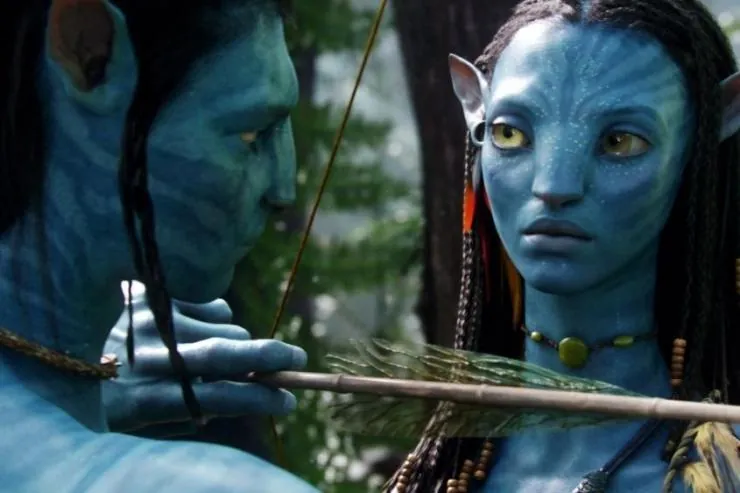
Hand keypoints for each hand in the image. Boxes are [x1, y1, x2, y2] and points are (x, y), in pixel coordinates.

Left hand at [102, 288, 306, 435]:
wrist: (48, 350)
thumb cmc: (100, 397)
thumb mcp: (136, 420)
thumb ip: (185, 410)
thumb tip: (241, 393)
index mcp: (140, 398)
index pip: (214, 398)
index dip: (257, 400)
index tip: (288, 401)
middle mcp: (148, 354)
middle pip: (226, 352)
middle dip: (271, 357)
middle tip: (298, 360)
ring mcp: (150, 318)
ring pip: (226, 325)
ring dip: (236, 340)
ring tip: (218, 350)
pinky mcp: (150, 292)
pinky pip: (211, 302)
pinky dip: (217, 318)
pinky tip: (198, 326)